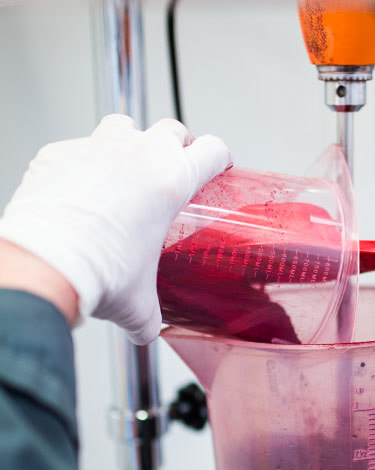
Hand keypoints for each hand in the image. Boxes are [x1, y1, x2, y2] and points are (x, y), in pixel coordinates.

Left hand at [0, 114, 231, 344]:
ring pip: (125, 126)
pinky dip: (85, 163)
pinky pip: (79, 148)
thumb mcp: (140, 302)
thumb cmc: (97, 271)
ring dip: (132, 142)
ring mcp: (96, 147)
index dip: (220, 157)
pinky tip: (82, 191)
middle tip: (173, 171)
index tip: (218, 165)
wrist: (45, 262)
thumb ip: (151, 315)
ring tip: (127, 170)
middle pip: (172, 130)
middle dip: (178, 146)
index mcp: (172, 181)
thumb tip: (147, 329)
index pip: (213, 150)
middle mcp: (138, 154)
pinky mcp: (60, 152)